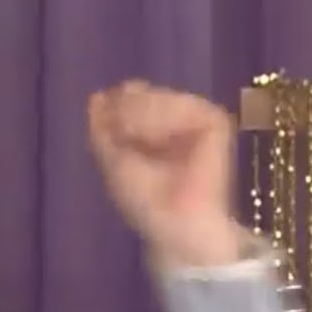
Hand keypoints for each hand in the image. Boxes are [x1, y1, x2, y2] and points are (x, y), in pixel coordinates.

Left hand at [89, 80, 241, 267]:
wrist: (174, 220)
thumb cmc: (143, 198)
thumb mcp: (111, 159)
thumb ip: (102, 128)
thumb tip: (96, 96)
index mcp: (151, 127)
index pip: (130, 95)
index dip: (114, 102)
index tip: (103, 116)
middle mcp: (175, 119)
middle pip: (142, 92)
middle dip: (126, 109)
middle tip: (123, 133)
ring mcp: (196, 118)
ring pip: (159, 95)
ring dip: (141, 115)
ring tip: (140, 141)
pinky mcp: (215, 122)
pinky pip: (184, 104)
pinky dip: (163, 118)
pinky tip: (159, 139)